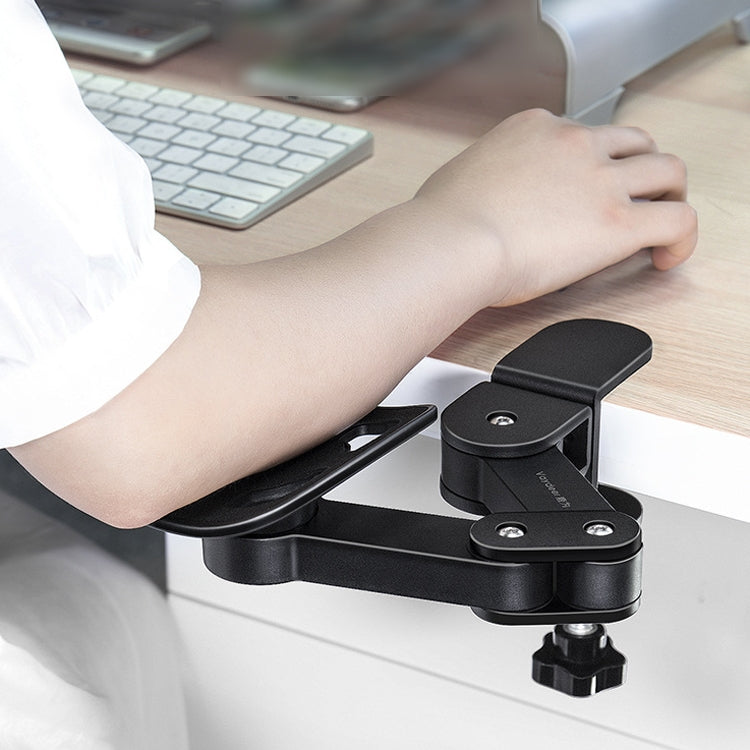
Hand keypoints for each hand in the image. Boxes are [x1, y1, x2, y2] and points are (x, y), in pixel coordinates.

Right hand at [414, 109, 697, 305]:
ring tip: (661, 224)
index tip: (589, 187)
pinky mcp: (618, 222)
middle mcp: (575, 144)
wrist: (452, 242)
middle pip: (635, 143)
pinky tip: (664, 257)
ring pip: (668, 171)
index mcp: (537, 130)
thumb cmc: (443, 220)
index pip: (585, 134)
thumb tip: (484, 194)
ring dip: (669, 195)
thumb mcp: (461, 176)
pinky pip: (677, 220)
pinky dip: (681, 238)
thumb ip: (486, 176)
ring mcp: (600, 180)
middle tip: (640, 197)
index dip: (594, 162)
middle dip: (642, 169)